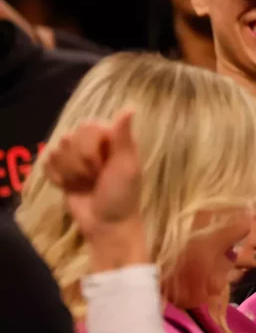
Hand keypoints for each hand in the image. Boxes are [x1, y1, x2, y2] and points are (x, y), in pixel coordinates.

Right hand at [42, 109, 148, 269]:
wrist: (107, 224)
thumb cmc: (123, 194)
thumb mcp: (127, 165)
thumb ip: (123, 137)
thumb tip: (130, 107)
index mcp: (111, 138)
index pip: (86, 127)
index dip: (91, 149)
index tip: (104, 166)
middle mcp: (92, 144)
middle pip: (69, 139)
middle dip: (81, 164)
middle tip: (97, 178)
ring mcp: (75, 158)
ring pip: (57, 153)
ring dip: (72, 174)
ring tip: (88, 184)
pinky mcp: (62, 172)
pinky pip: (48, 166)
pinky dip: (59, 180)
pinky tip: (73, 188)